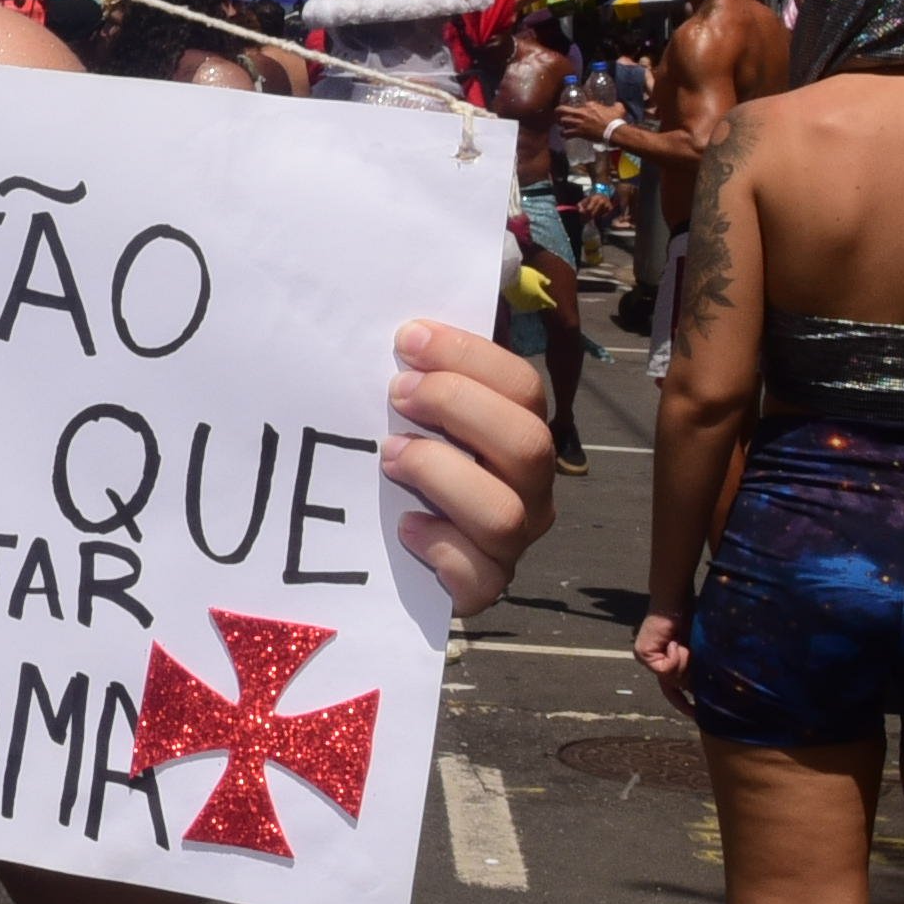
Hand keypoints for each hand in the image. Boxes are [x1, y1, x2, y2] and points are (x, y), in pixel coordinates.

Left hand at [383, 320, 556, 617]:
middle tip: (398, 394)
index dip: (469, 357)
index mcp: (520, 432)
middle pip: (530, 443)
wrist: (373, 547)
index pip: (522, 387)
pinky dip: (441, 548)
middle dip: (458, 408)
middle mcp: (529, 487)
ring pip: (505, 512)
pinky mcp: (482, 587)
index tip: (407, 339)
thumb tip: (406, 316)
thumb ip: (422, 365)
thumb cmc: (398, 457)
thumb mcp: (412, 407)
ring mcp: (511, 541)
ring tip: (389, 456)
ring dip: (441, 474)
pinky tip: (406, 525)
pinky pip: (481, 577)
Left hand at [555, 100, 619, 141]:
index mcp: (590, 105)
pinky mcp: (578, 132)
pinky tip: (565, 136)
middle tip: (559, 114)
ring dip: (561, 124)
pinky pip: (565, 134)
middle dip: (559, 112)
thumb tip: (617, 104)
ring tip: (562, 126)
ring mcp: (578, 123)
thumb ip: (616, 105)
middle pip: (563, 110)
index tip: (578, 111)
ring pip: (562, 121)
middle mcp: (581, 113)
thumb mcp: (617, 108)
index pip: (578, 104)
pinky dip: (564, 135)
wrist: (613, 131)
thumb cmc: (615, 120)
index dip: (577, 108)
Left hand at [634, 608, 694, 712]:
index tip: (697, 715)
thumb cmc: (691, 622)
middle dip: (690, 673)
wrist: (676, 601)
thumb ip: (696, 671)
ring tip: (683, 643)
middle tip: (691, 652)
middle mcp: (654, 664)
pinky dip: (676, 656)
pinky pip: (666, 669)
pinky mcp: (642, 655)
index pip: (672, 692)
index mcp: (666, 664)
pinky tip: (674, 642)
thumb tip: (705, 694)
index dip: (684, 705)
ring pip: (673, 679)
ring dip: (685, 662)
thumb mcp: (697, 651)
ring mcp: (645, 660)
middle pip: (678, 686)